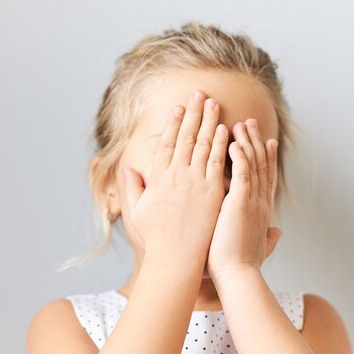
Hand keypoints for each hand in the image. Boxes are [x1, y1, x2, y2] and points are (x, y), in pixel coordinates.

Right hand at [121, 90, 228, 265]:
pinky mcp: (213, 192)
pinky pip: (218, 163)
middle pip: (186, 137)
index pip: (167, 144)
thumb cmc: (155, 240)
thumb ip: (132, 188)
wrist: (176, 259)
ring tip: (214, 103)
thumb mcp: (136, 212)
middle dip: (193, 113)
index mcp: (158, 178)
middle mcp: (176, 175)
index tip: (179, 107)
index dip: (173, 123)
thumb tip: (128, 168)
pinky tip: (225, 129)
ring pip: (203, 145)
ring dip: (209, 122)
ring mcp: (195, 182)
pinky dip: (221, 144)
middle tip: (200, 94)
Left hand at [206, 118, 281, 281]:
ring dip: (247, 142)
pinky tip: (233, 140)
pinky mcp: (241, 203)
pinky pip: (242, 173)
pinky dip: (240, 156)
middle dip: (256, 142)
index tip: (265, 141)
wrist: (237, 277)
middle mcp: (261, 203)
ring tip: (240, 123)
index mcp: (262, 211)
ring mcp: (253, 202)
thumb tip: (278, 233)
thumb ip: (268, 237)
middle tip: (251, 122)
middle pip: (262, 165)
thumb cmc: (242, 266)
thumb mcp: (258, 247)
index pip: (266, 178)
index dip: (266, 158)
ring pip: (253, 164)